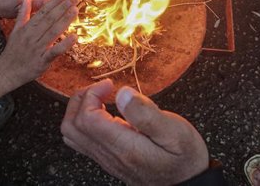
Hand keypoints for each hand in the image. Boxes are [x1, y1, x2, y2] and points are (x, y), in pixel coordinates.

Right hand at [0, 0, 78, 89]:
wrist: (6, 72)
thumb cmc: (13, 51)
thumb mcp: (16, 30)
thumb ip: (23, 13)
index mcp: (27, 28)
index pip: (43, 12)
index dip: (55, 2)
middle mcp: (32, 36)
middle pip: (50, 19)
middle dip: (63, 7)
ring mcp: (37, 48)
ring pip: (53, 32)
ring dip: (65, 20)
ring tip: (75, 10)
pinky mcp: (42, 61)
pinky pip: (54, 51)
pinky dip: (64, 44)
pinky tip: (74, 37)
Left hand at [61, 80, 208, 184]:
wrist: (188, 184)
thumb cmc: (185, 157)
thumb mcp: (175, 131)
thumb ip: (146, 113)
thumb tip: (122, 93)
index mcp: (124, 147)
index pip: (87, 119)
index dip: (92, 95)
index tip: (110, 85)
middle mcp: (110, 156)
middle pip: (71, 126)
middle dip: (81, 99)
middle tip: (101, 88)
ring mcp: (107, 160)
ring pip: (73, 135)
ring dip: (79, 109)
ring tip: (100, 97)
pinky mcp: (109, 160)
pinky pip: (83, 141)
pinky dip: (85, 120)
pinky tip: (105, 112)